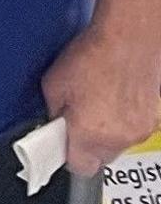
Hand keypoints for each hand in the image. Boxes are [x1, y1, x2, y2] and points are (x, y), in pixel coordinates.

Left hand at [43, 27, 160, 177]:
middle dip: (88, 143)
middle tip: (79, 118)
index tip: (62, 144)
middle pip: (101, 157)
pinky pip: (135, 126)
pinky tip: (117, 95)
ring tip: (100, 101)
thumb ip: (55, 113)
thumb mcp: (53, 86)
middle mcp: (121, 138)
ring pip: (120, 143)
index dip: (68, 155)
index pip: (79, 167)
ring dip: (108, 130)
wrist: (130, 36)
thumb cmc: (92, 56)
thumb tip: (57, 124)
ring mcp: (142, 128)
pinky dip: (126, 117)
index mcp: (91, 135)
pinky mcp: (155, 116)